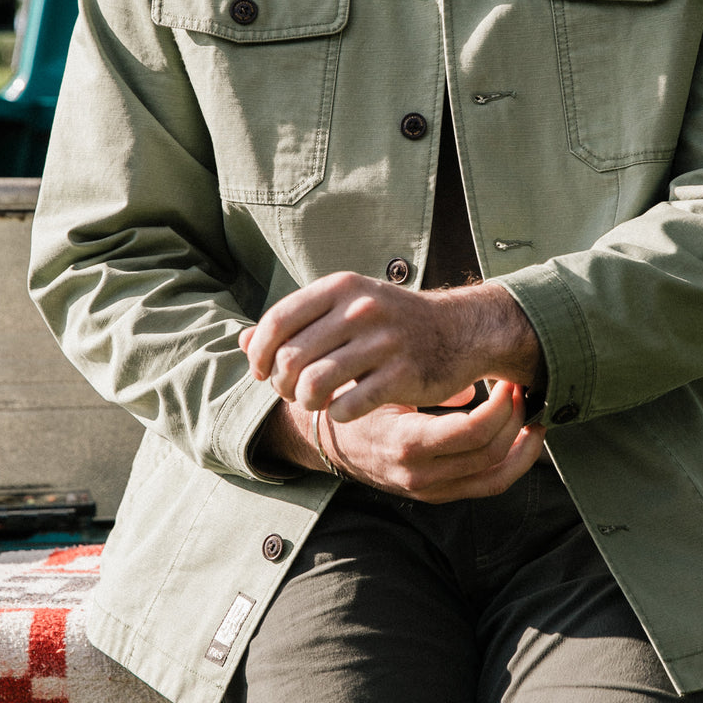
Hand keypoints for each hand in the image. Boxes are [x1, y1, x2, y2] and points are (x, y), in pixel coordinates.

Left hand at [240, 271, 540, 423]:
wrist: (460, 331)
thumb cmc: (392, 321)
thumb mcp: (346, 306)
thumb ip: (297, 322)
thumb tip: (241, 342)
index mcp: (342, 287)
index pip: (278, 321)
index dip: (259, 353)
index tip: (261, 371)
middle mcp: (362, 309)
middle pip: (292, 357)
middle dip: (282, 383)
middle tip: (293, 392)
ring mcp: (385, 341)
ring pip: (314, 384)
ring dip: (306, 402)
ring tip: (315, 402)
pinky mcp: (404, 374)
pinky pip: (347, 406)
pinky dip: (337, 414)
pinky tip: (345, 409)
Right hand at [258, 379, 545, 501]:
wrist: (331, 441)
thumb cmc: (356, 401)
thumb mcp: (381, 385)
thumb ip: (423, 382)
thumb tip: (468, 389)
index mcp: (405, 444)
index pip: (471, 433)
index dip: (501, 407)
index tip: (506, 381)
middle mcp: (420, 475)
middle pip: (490, 453)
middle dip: (515, 417)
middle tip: (519, 386)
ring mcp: (430, 490)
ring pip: (496, 477)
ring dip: (523, 444)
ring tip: (533, 413)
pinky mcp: (438, 494)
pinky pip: (488, 485)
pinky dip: (514, 462)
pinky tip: (523, 436)